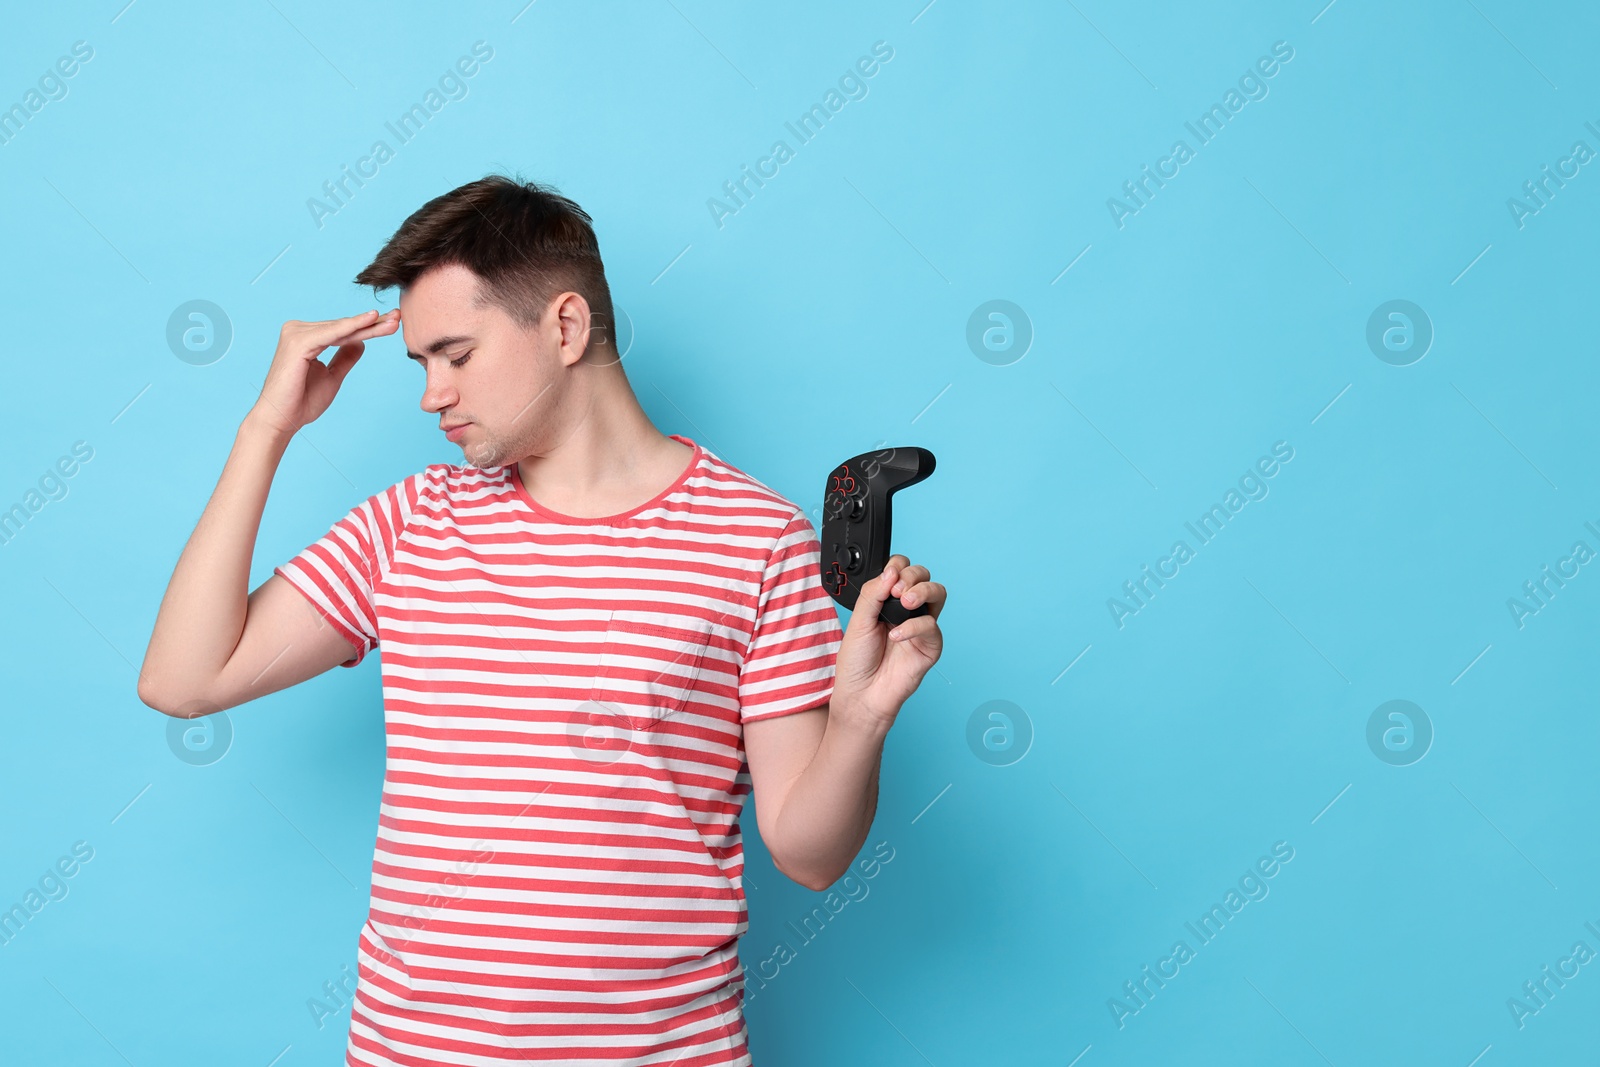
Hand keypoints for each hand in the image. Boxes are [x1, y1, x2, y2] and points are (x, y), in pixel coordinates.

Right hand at [250, 309, 400, 436]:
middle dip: (372, 324)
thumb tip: (361, 341)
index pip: (342, 331)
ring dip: (367, 326)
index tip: (392, 323)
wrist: (281, 420)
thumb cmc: (302, 401)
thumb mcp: (332, 376)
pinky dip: (351, 328)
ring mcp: (296, 334)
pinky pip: (331, 334)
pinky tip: (370, 320)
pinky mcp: (297, 342)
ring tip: (393, 322)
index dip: (368, 328)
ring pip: (341, 330)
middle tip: (398, 317)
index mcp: (305, 337)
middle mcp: (298, 330)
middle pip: (343, 327)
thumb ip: (344, 357)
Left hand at [830, 554, 945, 731]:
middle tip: (896, 590)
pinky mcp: (930, 646)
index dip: (898, 566)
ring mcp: (920, 627)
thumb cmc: (857, 662)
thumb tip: (891, 572)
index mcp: (887, 601)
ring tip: (904, 601)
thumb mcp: (858, 622)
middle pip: (923, 577)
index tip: (888, 576)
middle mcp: (906, 611)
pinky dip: (914, 627)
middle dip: (912, 576)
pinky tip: (896, 636)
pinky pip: (931, 626)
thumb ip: (872, 594)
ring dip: (922, 591)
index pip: (901, 571)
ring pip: (938, 594)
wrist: (861, 696)